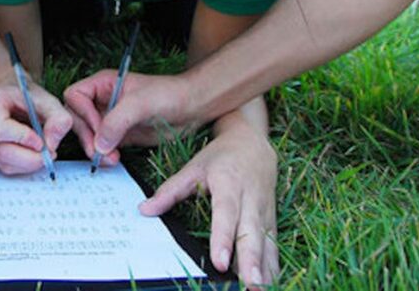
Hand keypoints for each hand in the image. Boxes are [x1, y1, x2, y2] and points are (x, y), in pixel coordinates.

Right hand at [0, 77, 72, 174]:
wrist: (18, 97)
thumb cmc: (31, 97)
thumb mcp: (49, 101)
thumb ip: (58, 119)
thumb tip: (51, 145)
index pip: (0, 128)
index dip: (22, 139)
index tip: (42, 142)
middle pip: (2, 150)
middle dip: (30, 158)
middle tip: (51, 154)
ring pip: (5, 162)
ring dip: (30, 164)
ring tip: (46, 152)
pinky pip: (7, 167)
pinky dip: (25, 166)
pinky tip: (35, 154)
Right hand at [64, 71, 189, 165]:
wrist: (193, 109)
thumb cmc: (169, 95)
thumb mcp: (141, 103)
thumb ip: (117, 121)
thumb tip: (98, 144)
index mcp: (103, 84)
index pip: (75, 96)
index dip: (82, 113)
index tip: (98, 127)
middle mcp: (102, 100)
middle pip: (77, 119)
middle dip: (86, 136)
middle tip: (98, 151)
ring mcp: (110, 118)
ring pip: (88, 135)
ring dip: (94, 149)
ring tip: (110, 159)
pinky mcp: (119, 135)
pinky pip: (102, 146)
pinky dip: (104, 156)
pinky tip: (115, 160)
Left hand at [139, 124, 278, 286]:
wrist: (252, 142)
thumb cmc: (220, 157)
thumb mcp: (193, 167)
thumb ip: (170, 191)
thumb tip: (145, 210)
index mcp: (230, 184)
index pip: (227, 214)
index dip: (224, 238)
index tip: (220, 262)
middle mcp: (251, 200)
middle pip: (252, 234)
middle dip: (252, 262)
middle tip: (250, 285)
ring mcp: (264, 212)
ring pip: (267, 244)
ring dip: (265, 269)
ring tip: (258, 290)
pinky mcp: (271, 221)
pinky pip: (272, 247)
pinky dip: (272, 267)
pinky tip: (267, 286)